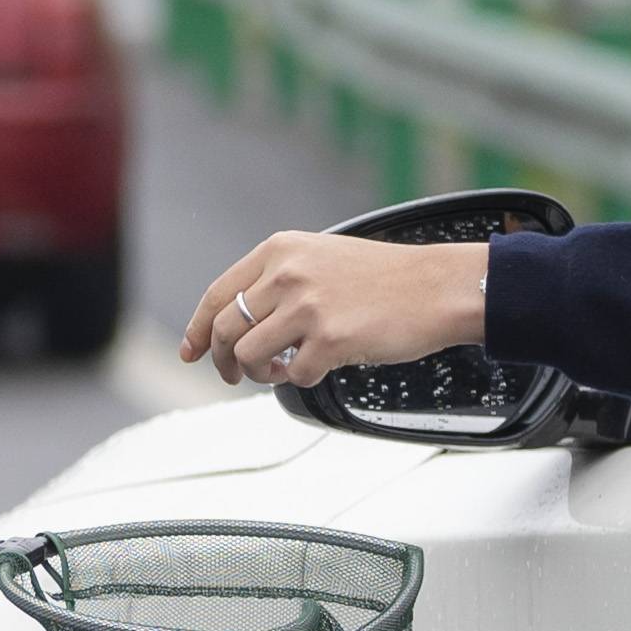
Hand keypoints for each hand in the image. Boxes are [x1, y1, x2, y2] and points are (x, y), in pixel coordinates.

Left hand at [182, 229, 492, 392]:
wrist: (439, 286)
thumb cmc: (387, 277)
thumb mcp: (321, 257)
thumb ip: (279, 279)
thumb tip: (237, 319)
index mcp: (280, 251)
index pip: (218, 294)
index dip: (197, 329)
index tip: (190, 352)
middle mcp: (287, 274)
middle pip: (225, 329)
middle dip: (222, 360)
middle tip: (231, 375)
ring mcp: (307, 307)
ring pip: (248, 355)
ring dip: (257, 373)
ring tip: (278, 371)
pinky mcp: (330, 339)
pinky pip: (294, 374)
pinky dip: (299, 379)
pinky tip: (314, 369)